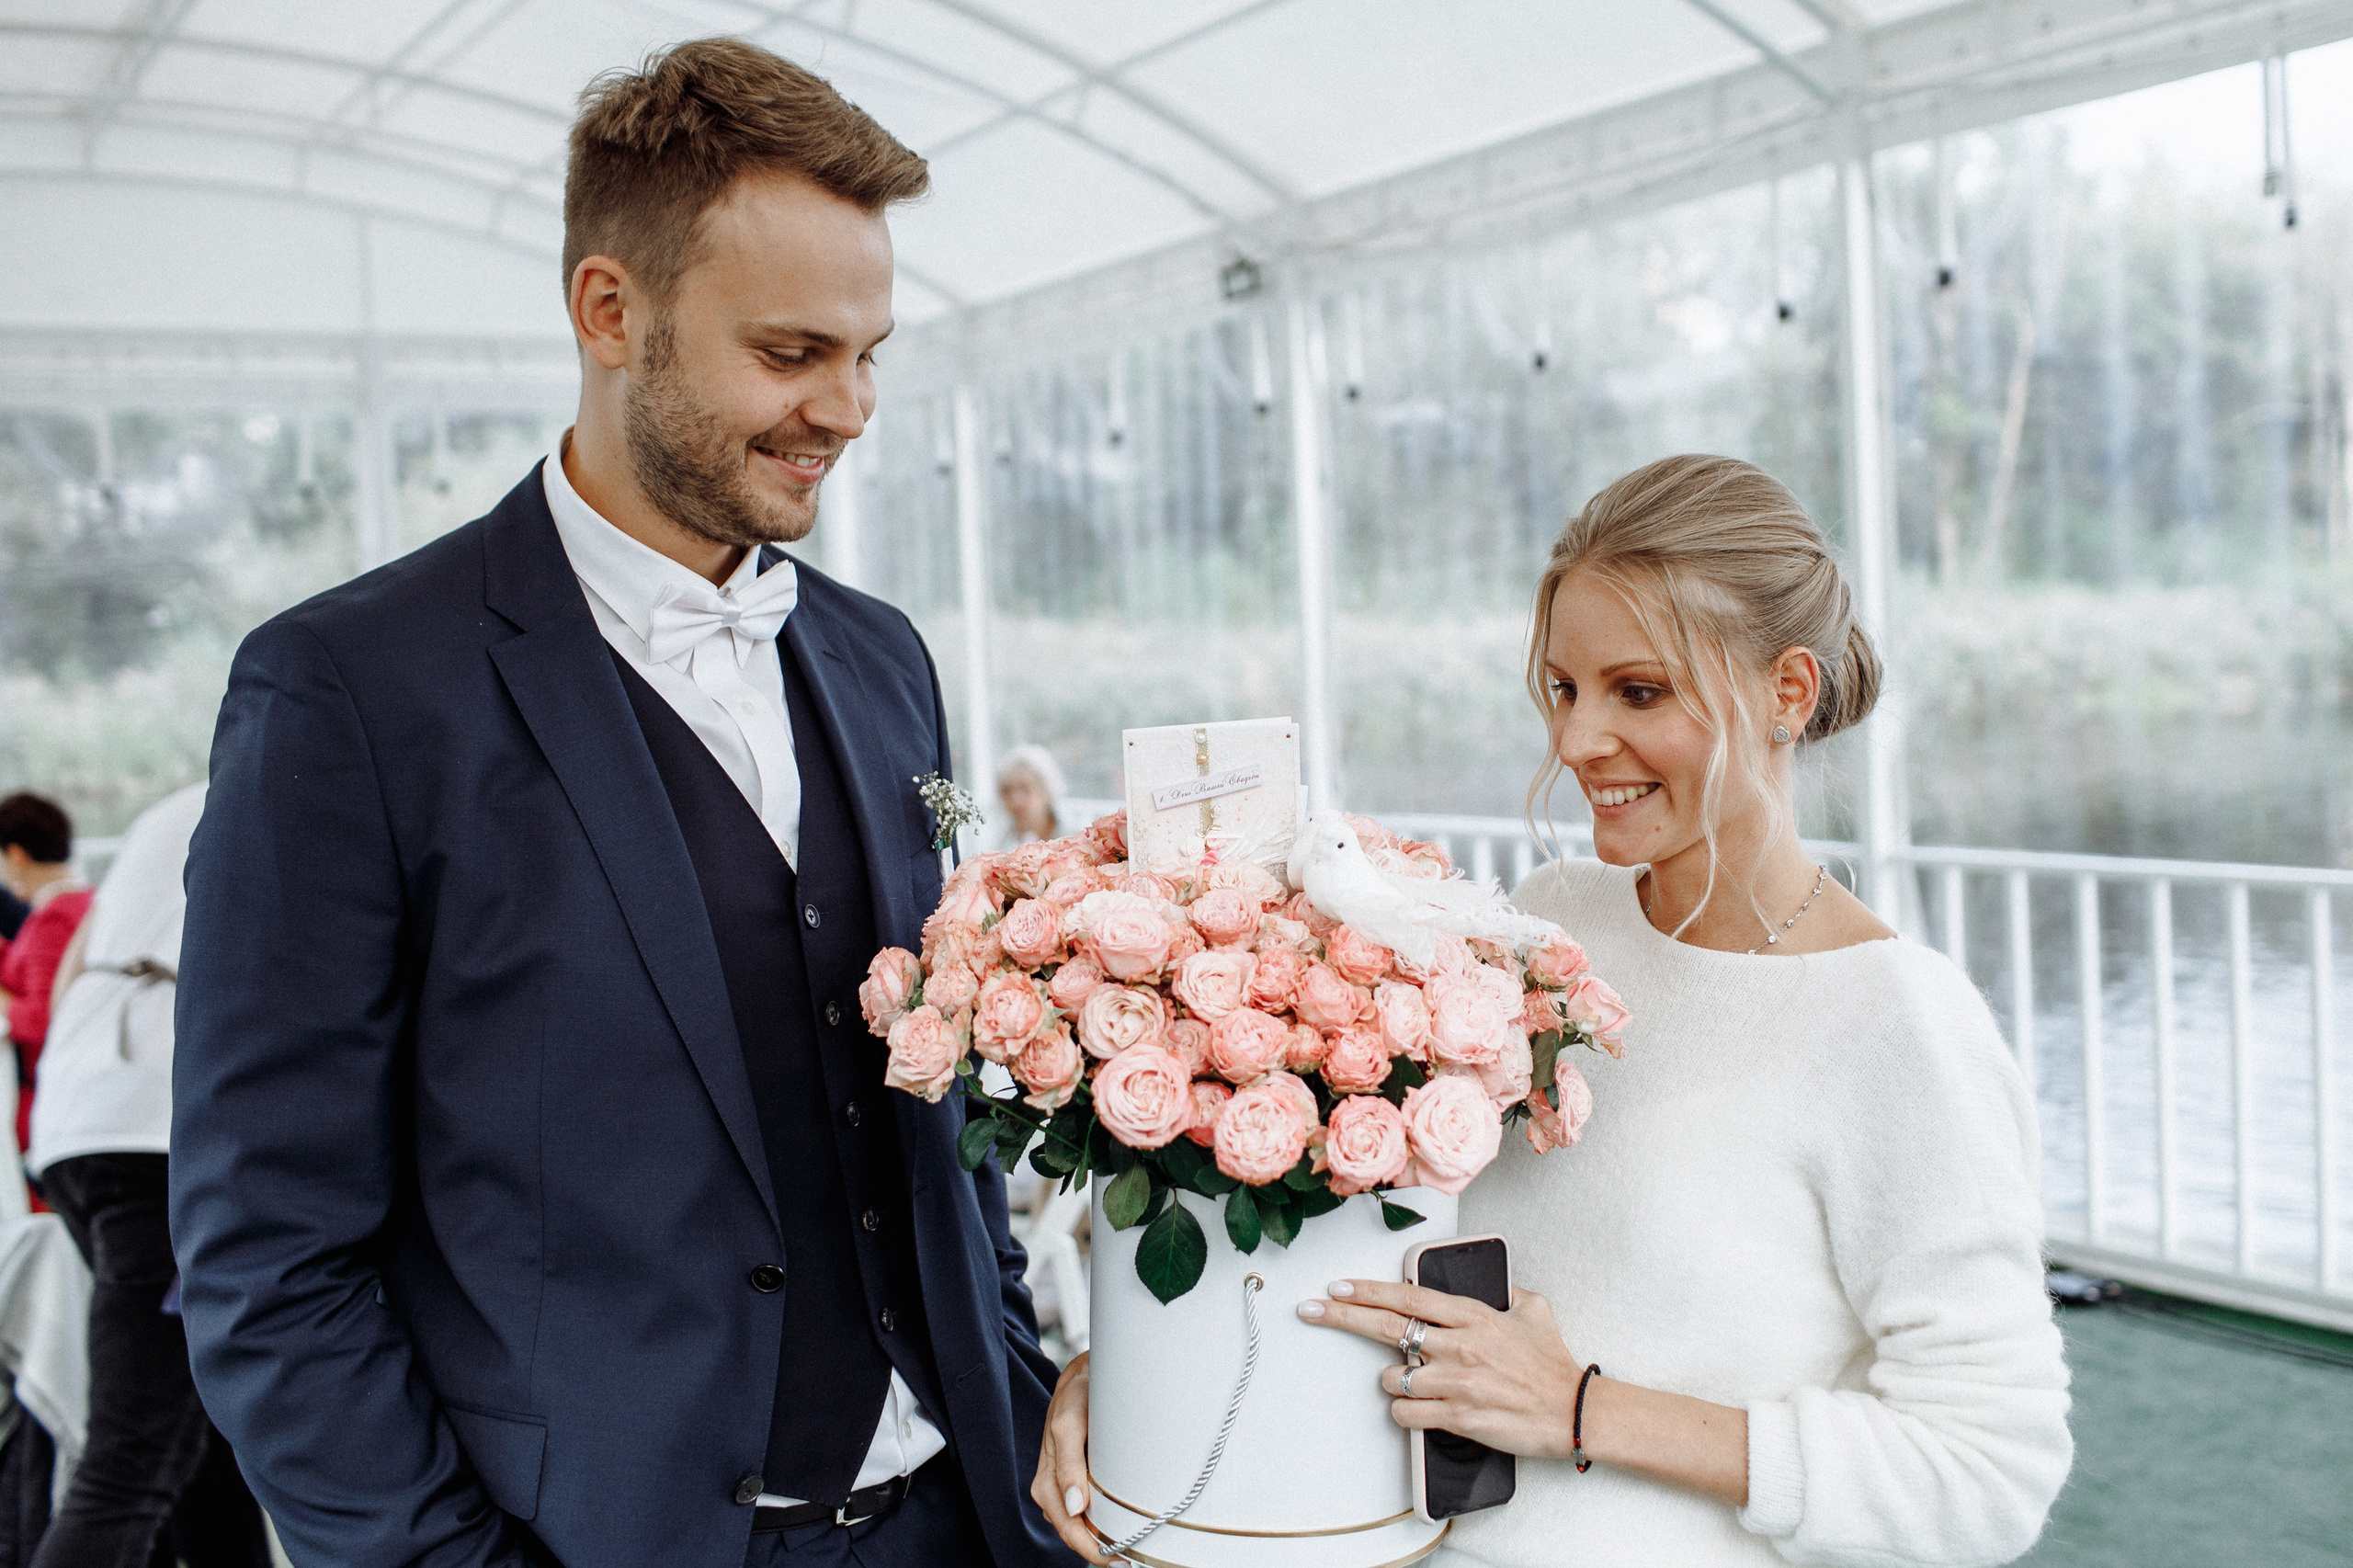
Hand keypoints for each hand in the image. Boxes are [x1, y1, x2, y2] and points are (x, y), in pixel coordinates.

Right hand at [1030, 1350, 1108, 1563]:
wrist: (1086, 1372)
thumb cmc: (1078, 1394)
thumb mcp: (1070, 1424)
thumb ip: (1068, 1465)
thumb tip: (1072, 1508)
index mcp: (1048, 1474)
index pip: (1066, 1523)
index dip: (1088, 1545)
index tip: (1116, 1557)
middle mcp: (1053, 1480)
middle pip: (1070, 1528)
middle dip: (1094, 1549)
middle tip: (1125, 1562)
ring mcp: (1063, 1479)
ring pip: (1075, 1521)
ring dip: (1095, 1539)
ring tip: (1125, 1551)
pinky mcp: (1075, 1473)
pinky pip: (1081, 1507)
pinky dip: (1096, 1521)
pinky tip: (1115, 1526)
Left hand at [1298, 1279, 1584, 1458]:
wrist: (1574, 1412)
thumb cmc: (1552, 1365)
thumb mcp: (1533, 1310)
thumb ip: (1505, 1292)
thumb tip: (1492, 1281)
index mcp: (1475, 1315)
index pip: (1408, 1297)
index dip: (1367, 1290)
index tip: (1338, 1286)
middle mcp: (1460, 1344)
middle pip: (1386, 1327)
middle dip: (1341, 1316)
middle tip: (1311, 1309)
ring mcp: (1456, 1381)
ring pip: (1391, 1377)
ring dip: (1392, 1381)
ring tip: (1415, 1383)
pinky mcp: (1457, 1416)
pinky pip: (1406, 1413)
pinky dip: (1406, 1412)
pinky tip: (1422, 1409)